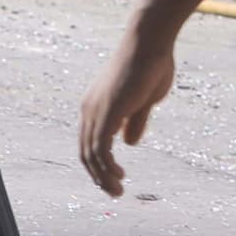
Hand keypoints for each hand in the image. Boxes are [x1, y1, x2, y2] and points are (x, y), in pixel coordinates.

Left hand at [76, 30, 178, 198]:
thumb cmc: (149, 66)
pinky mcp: (106, 112)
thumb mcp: (143, 101)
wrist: (149, 43)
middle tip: (115, 192)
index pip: (89, 142)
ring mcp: (95, 110)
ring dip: (102, 176)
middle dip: (98, 175)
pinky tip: (118, 176)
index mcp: (96, 105)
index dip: (99, 163)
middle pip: (85, 151)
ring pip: (91, 153)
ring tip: (117, 190)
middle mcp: (89, 109)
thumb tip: (128, 142)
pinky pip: (100, 147)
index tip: (114, 179)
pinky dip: (107, 166)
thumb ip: (134, 121)